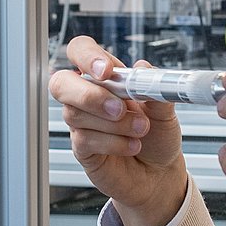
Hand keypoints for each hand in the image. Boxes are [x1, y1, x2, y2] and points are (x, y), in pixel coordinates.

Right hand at [48, 37, 189, 225]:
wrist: (161, 173)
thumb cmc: (158, 137)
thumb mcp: (165, 110)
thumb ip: (155, 87)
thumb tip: (143, 67)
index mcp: (106, 78)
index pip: (80, 51)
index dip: (86, 56)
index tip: (106, 71)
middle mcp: (88, 97)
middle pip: (60, 83)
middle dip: (89, 95)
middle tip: (120, 108)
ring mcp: (82, 123)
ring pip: (75, 114)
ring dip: (113, 124)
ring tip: (141, 130)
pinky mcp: (82, 149)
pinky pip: (84, 140)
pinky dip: (113, 143)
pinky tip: (131, 146)